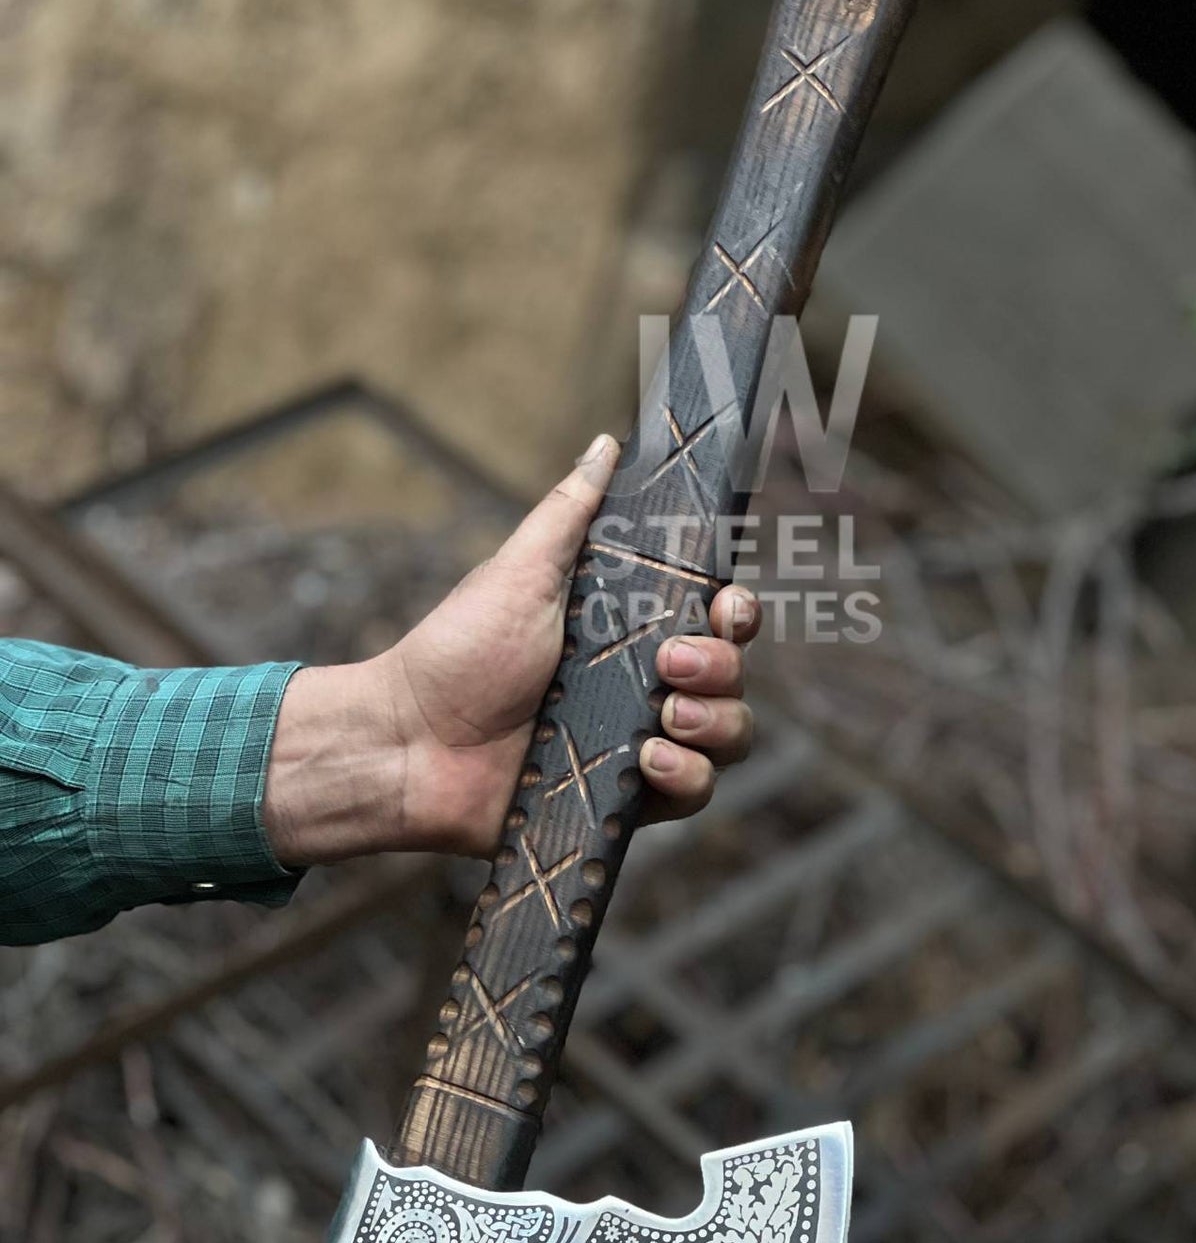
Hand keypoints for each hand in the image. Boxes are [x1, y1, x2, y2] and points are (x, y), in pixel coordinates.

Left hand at [262, 434, 759, 864]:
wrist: (411, 747)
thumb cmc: (457, 654)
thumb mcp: (518, 573)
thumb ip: (569, 515)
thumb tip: (607, 443)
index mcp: (627, 628)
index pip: (715, 617)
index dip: (736, 612)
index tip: (723, 606)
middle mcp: (644, 685)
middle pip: (732, 673)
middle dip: (720, 664)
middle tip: (670, 663)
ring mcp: (640, 742)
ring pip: (729, 734)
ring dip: (715, 721)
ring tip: (664, 716)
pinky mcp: (628, 799)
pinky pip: (695, 792)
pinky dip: (686, 774)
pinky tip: (647, 759)